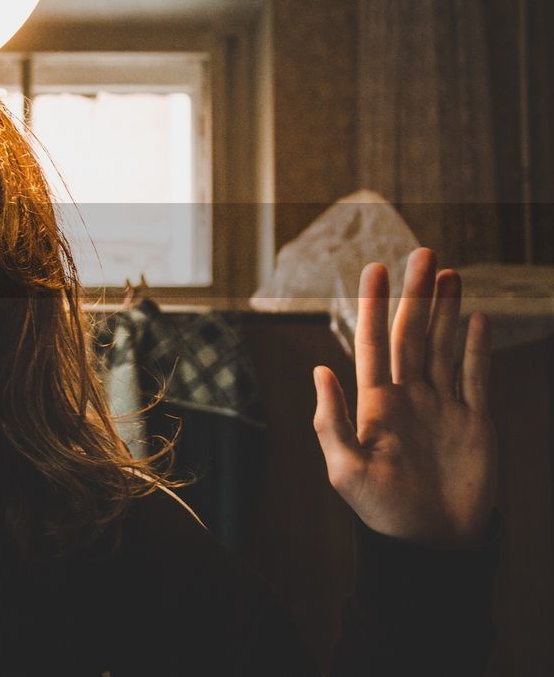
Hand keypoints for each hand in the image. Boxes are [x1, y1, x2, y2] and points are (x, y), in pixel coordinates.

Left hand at [312, 247, 496, 546]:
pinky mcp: (476, 424)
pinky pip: (476, 378)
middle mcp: (410, 397)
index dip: (376, 305)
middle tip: (424, 252)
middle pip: (413, 334)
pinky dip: (477, 348)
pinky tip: (478, 319)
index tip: (376, 268)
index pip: (375, 342)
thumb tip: (319, 370)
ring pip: (444, 347)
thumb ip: (332, 422)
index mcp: (377, 403)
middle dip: (418, 294)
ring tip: (451, 273)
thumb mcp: (346, 471)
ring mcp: (444, 408)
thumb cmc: (383, 513)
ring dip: (447, 311)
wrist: (432, 545)